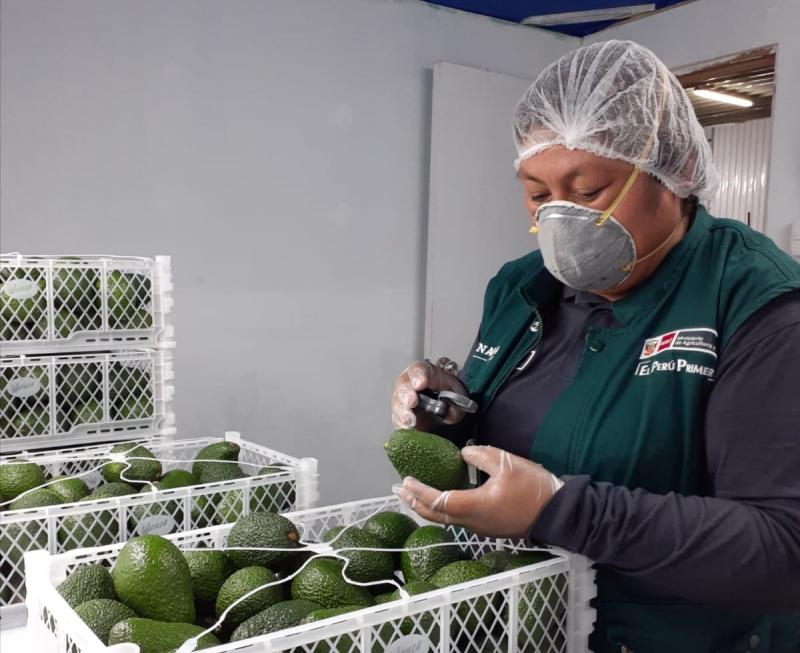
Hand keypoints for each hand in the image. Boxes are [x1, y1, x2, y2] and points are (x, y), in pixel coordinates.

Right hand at [391, 360, 468, 429]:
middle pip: (403, 385)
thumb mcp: (457, 393)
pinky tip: (408, 428)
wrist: (449, 411)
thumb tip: (451, 407)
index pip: (418, 369)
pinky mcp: (402, 417)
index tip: (421, 383)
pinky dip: (402, 425)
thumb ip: (453, 398)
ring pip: (398, 403)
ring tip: (410, 420)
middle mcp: (409, 384)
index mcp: (424, 373)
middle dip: (407, 394)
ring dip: (403, 412)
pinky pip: (398, 420)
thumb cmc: (451, 396)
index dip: (418, 375)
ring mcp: (403, 400)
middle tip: (412, 402)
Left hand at [394, 445, 560, 538]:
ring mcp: (480, 527)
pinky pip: (457, 519)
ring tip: (414, 494)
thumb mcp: (507, 463)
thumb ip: (480, 455)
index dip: (419, 492)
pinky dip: (442, 508)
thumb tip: (463, 453)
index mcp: (474, 506)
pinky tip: (442, 497)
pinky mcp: (488, 527)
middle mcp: (472, 521)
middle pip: (436, 516)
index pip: (437, 501)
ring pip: (445, 519)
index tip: (405, 481)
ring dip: (427, 506)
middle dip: (414, 502)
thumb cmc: (533, 489)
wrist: (558, 513)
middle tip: (400, 490)